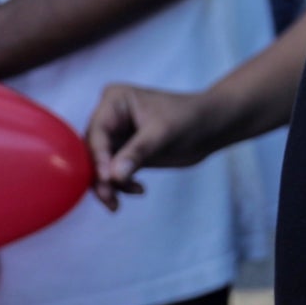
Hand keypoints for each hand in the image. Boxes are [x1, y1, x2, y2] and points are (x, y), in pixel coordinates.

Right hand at [84, 84, 229, 209]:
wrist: (212, 126)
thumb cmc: (189, 119)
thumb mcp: (162, 135)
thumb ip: (137, 154)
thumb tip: (113, 177)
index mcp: (114, 101)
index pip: (97, 133)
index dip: (98, 158)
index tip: (107, 181)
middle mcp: (110, 116)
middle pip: (93, 151)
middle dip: (100, 177)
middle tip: (110, 200)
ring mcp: (116, 135)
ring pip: (99, 165)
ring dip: (108, 186)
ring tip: (119, 203)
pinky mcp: (125, 152)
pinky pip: (112, 173)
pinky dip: (120, 185)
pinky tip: (139, 189)